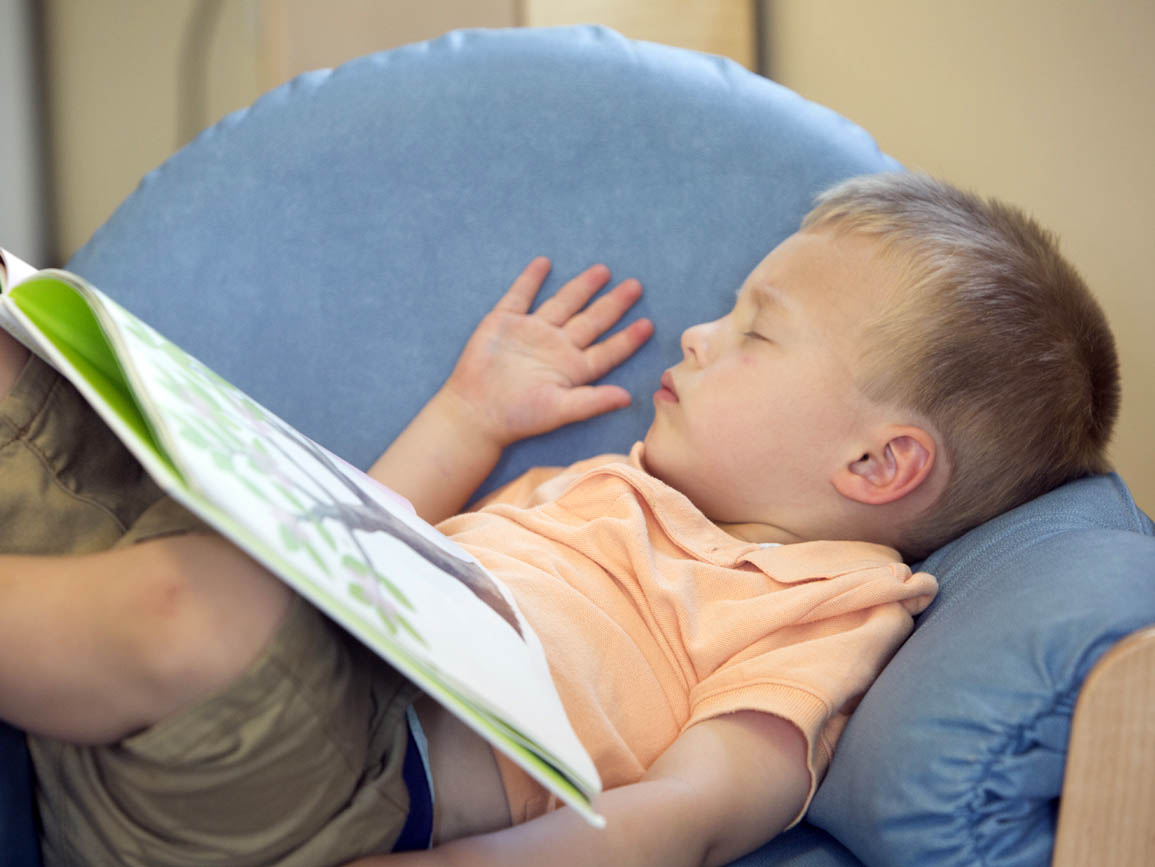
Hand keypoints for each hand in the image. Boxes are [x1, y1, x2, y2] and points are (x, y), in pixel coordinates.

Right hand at [442, 257, 652, 447]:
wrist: (476, 411)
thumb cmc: (519, 416)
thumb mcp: (560, 409)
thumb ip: (593, 401)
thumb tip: (628, 398)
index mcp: (572, 368)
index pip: (607, 350)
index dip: (627, 339)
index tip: (648, 325)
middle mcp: (556, 347)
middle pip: (591, 320)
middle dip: (613, 304)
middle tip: (636, 286)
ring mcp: (532, 332)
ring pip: (563, 303)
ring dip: (582, 286)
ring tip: (603, 270)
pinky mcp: (505, 322)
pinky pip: (521, 295)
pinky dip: (531, 279)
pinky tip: (544, 263)